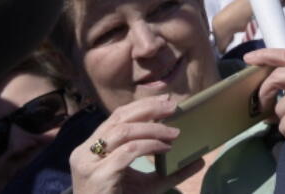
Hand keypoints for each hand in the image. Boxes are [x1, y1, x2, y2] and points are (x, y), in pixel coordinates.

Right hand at [69, 96, 201, 193]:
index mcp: (91, 149)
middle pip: (119, 118)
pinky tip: (165, 148)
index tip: (165, 100)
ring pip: (123, 132)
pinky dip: (149, 146)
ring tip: (174, 132)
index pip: (117, 117)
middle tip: (173, 107)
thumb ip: (170, 171)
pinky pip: (128, 151)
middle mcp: (84, 153)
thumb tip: (200, 160)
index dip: (142, 105)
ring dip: (152, 129)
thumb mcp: (148, 184)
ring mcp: (88, 164)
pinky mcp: (98, 175)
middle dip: (149, 109)